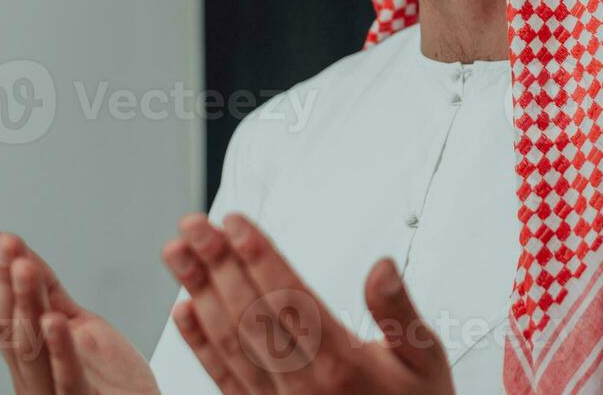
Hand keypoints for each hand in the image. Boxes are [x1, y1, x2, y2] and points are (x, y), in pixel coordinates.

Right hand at [0, 227, 158, 394]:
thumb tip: (27, 260)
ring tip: (22, 266)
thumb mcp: (82, 329)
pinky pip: (66, 377)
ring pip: (31, 347)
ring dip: (26, 303)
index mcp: (34, 354)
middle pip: (11, 324)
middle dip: (5, 280)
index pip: (7, 308)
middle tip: (4, 242)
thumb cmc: (112, 382)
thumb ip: (54, 300)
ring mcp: (53, 390)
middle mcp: (34, 374)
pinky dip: (58, 349)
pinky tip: (53, 320)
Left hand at [161, 213, 453, 394]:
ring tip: (179, 254)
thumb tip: (382, 267)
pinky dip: (199, 342)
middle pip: (249, 313)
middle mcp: (301, 384)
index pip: (289, 297)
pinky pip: (224, 376)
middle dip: (218, 263)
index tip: (234, 224)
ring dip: (200, 292)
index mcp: (339, 364)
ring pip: (229, 340)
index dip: (258, 257)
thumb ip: (398, 311)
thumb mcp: (424, 358)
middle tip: (194, 224)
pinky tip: (184, 310)